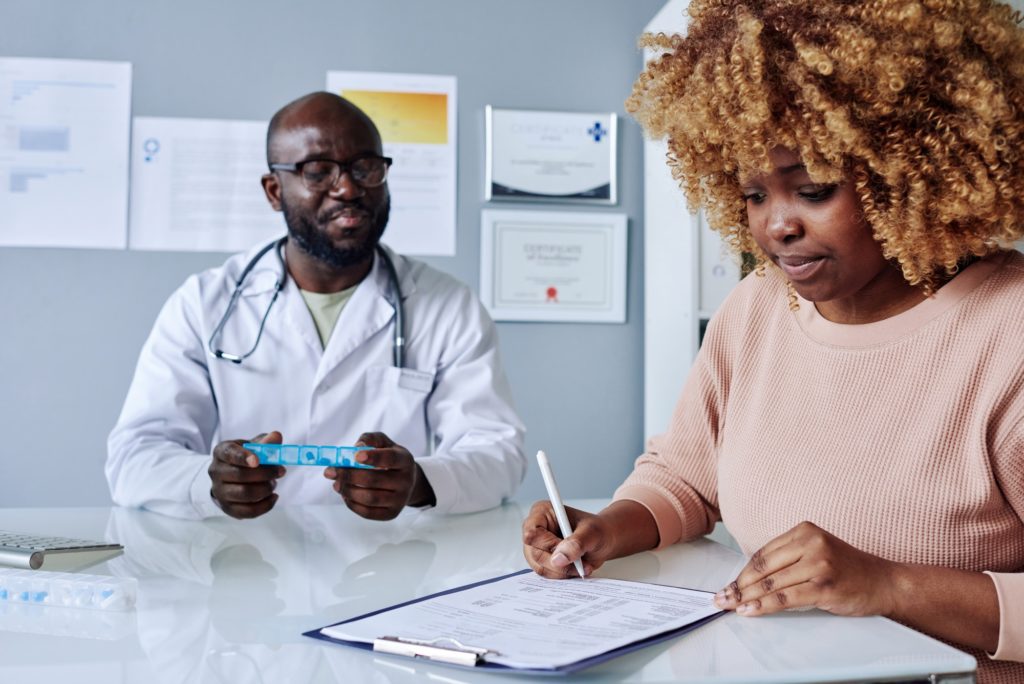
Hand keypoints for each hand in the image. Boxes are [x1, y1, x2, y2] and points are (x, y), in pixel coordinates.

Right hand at [209, 431, 285, 518]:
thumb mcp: (253, 445)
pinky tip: (273, 497)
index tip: (257, 460)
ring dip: (266, 489)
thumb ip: (266, 441)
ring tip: (273, 483)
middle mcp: (216, 471)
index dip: (243, 457)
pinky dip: (266, 505)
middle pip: (240, 475)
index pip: (230, 453)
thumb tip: (276, 437)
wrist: (230, 476)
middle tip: (281, 471)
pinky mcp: (228, 508)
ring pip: (245, 494)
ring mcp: (220, 492)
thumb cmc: (245, 458)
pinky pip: (248, 511)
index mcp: (221, 451)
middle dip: (265, 473)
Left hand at [323, 432, 434, 520]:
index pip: (390, 458)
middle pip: (374, 480)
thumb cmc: (389, 457)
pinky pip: (368, 513)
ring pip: (369, 498)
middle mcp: (406, 481)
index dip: (372, 457)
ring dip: (347, 491)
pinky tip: (346, 494)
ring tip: (336, 484)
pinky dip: (352, 504)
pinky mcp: (391, 514)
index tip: (355, 456)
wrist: (405, 480)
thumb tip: (356, 448)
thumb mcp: (383, 443)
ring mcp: (400, 500)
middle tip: (330, 472)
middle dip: (348, 475)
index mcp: (405, 460)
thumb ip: (369, 439)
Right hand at [521, 501, 616, 577]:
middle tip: (580, 563)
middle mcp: (536, 529)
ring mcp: (537, 547)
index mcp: (542, 512)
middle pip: (535, 553)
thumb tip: (559, 558)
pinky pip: (547, 574)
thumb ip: (576, 543)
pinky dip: (563, 575)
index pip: (532, 532)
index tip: (566, 550)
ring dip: (563, 571)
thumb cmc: (597, 529)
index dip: (547, 545)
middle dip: (559, 563)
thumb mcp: (592, 532)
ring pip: (540, 567)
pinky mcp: (543, 561)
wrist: (604, 539)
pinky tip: (577, 568)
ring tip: (582, 565)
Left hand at [714, 521, 898, 617]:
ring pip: (772, 583)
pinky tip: (751, 611)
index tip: (728, 585)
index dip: (742, 572)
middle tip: (722, 599)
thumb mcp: (816, 554)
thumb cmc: (848, 570)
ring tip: (732, 607)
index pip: (763, 553)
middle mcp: (811, 543)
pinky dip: (764, 606)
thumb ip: (788, 560)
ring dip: (748, 598)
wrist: (885, 582)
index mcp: (805, 530)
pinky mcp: (825, 585)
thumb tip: (750, 579)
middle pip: (763, 568)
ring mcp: (818, 563)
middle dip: (739, 586)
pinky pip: (786, 597)